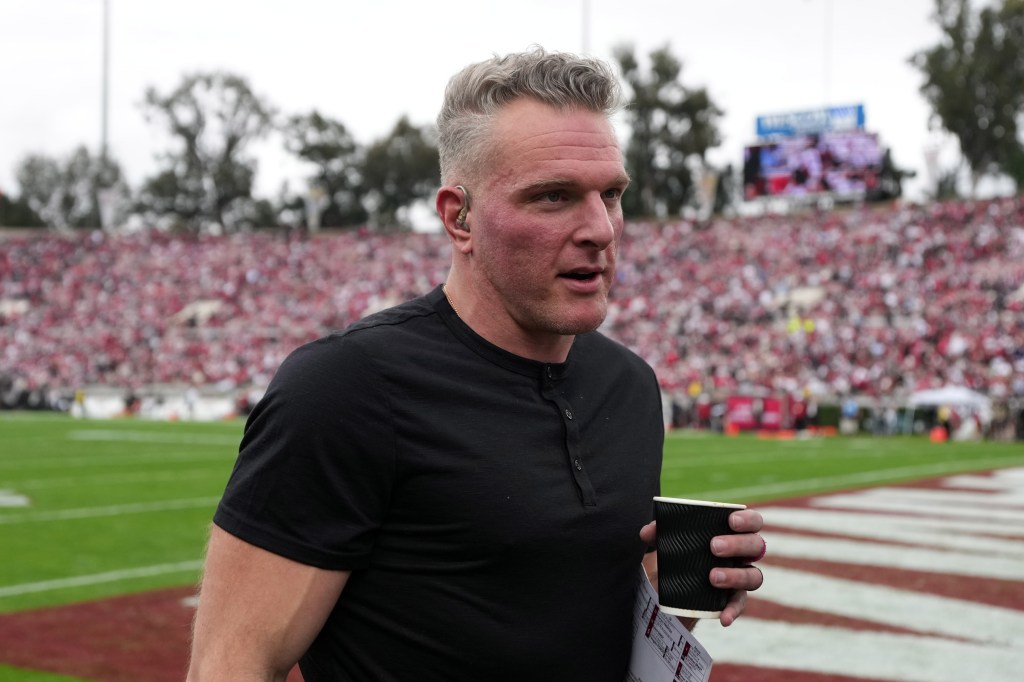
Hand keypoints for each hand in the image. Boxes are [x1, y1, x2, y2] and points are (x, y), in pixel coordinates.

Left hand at [639, 508, 765, 627]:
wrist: (669, 588)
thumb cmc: (677, 555)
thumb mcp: (665, 543)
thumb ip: (657, 533)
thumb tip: (647, 532)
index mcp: (732, 533)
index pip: (753, 522)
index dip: (748, 520)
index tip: (730, 521)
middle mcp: (742, 555)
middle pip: (755, 546)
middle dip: (738, 545)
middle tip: (714, 547)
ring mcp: (740, 577)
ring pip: (754, 576)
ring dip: (737, 576)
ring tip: (713, 577)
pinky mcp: (732, 599)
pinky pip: (740, 605)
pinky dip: (733, 611)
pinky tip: (723, 618)